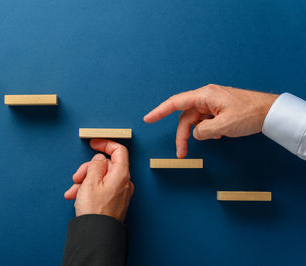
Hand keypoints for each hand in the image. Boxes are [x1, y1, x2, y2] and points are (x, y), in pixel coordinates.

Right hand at [64, 139, 133, 222]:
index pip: (119, 151)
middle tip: (77, 177)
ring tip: (73, 191)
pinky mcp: (114, 201)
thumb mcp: (91, 182)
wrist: (97, 235)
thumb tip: (100, 159)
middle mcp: (124, 183)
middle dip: (88, 169)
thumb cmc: (95, 211)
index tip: (94, 144)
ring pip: (101, 177)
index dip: (106, 144)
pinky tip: (76, 197)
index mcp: (121, 174)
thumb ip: (96, 165)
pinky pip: (102, 188)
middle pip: (106, 165)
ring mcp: (120, 193)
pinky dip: (89, 189)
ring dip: (85, 181)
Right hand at [144, 84, 278, 157]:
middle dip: (182, 136)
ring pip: (196, 120)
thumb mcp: (224, 126)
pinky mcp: (219, 109)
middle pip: (185, 117)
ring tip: (212, 141)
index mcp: (204, 96)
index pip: (175, 103)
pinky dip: (208, 130)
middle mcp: (206, 97)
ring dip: (198, 134)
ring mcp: (212, 103)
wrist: (270, 111)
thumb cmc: (249, 113)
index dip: (159, 111)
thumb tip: (195, 134)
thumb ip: (204, 131)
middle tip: (181, 153)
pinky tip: (219, 136)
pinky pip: (206, 121)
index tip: (148, 119)